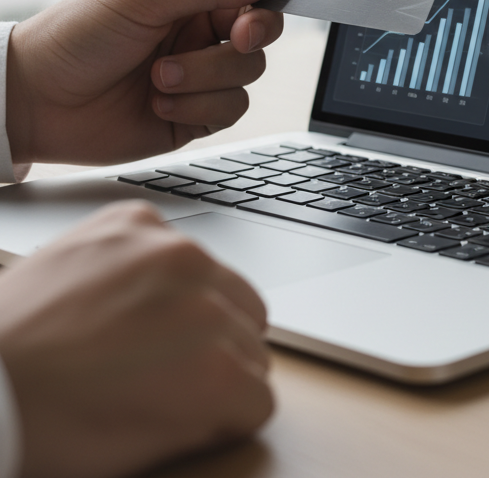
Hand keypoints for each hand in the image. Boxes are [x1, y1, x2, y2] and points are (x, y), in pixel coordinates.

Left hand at [0, 201, 272, 477]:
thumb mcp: (141, 450)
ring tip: (148, 330)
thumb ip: (208, 420)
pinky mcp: (135, 220)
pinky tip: (125, 294)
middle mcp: (207, 300)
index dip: (227, 409)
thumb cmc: (44, 422)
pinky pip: (178, 242)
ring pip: (226, 282)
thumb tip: (237, 397)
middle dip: (221, 355)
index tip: (200, 411)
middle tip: (171, 373)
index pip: (261, 393)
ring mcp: (171, 250)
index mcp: (217, 373)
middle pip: (253, 334)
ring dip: (200, 306)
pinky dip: (158, 267)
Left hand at [5, 0, 286, 165]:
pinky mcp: (199, 110)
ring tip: (158, 76)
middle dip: (253, 32)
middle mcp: (201, 22)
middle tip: (232, 37)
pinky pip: (233, 107)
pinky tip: (158, 102)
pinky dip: (197, 107)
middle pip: (264, 22)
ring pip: (250, 68)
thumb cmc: (76, 35)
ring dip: (206, 75)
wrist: (35, 103)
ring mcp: (202, 67)